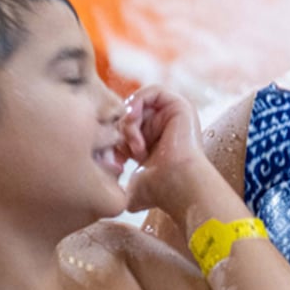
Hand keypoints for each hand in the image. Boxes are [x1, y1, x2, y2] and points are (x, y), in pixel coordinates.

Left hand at [118, 85, 208, 213]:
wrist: (177, 184)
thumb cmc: (159, 190)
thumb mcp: (133, 184)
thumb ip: (120, 186)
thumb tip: (108, 198)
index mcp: (157, 144)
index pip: (126, 128)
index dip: (116, 139)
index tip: (117, 158)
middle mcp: (167, 128)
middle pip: (130, 115)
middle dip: (122, 131)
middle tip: (126, 151)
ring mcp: (174, 116)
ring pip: (139, 104)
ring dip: (129, 119)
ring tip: (132, 138)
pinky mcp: (181, 106)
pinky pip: (153, 91)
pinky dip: (137, 101)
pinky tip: (133, 118)